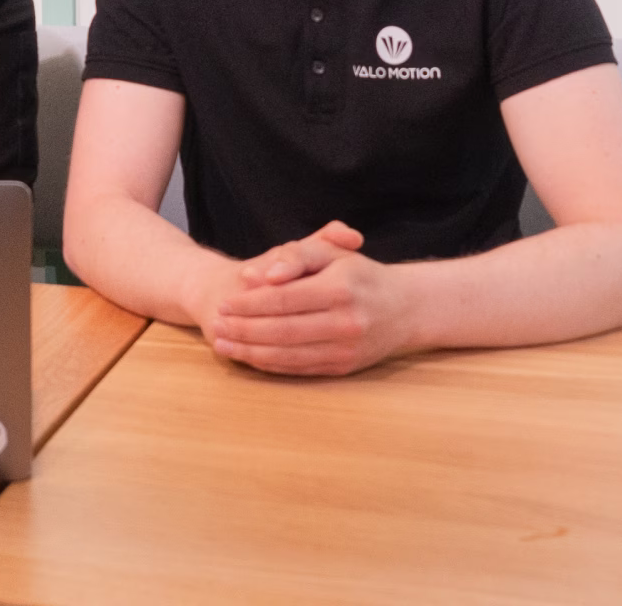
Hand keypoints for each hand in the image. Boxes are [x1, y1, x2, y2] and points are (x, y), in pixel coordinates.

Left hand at [181, 223, 360, 350]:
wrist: (405, 308)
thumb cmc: (359, 275)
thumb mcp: (332, 253)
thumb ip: (295, 255)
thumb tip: (260, 276)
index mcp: (341, 288)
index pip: (283, 299)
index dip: (249, 304)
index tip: (224, 304)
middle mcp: (346, 322)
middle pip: (281, 330)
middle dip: (243, 330)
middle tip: (216, 325)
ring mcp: (346, 349)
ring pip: (288, 354)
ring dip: (249, 352)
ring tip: (223, 344)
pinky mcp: (344, 367)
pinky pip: (299, 368)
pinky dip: (270, 364)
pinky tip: (248, 357)